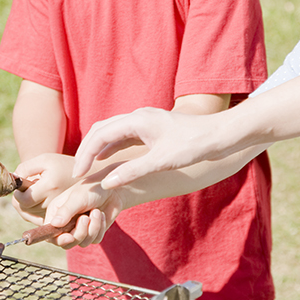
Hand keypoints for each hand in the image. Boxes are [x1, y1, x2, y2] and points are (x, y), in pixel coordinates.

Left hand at [12, 153, 77, 224]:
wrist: (84, 175)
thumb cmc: (61, 165)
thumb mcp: (44, 160)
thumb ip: (25, 168)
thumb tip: (13, 180)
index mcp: (50, 186)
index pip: (25, 200)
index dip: (18, 193)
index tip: (20, 185)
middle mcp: (54, 202)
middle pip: (25, 208)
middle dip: (20, 198)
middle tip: (26, 187)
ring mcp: (56, 212)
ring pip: (29, 215)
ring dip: (25, 205)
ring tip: (34, 192)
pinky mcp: (57, 217)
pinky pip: (36, 219)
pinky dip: (31, 211)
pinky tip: (35, 200)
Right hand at [42, 177, 126, 248]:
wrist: (110, 190)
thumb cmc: (91, 189)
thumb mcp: (78, 198)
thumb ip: (66, 211)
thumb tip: (54, 224)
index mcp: (55, 214)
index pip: (50, 234)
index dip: (58, 239)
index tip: (69, 237)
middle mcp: (65, 224)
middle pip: (66, 243)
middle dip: (79, 233)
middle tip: (85, 218)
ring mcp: (79, 230)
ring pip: (82, 243)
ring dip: (92, 228)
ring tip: (96, 211)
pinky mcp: (92, 233)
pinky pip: (94, 240)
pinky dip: (100, 228)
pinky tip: (101, 215)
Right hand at [71, 107, 225, 188]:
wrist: (220, 134)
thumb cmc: (194, 146)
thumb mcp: (161, 162)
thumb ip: (132, 171)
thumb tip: (106, 183)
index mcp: (137, 120)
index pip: (100, 136)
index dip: (86, 155)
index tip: (78, 175)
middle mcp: (138, 116)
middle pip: (101, 130)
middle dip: (87, 150)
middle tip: (79, 172)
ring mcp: (144, 120)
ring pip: (111, 131)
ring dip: (97, 148)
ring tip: (88, 167)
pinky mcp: (151, 127)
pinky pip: (123, 135)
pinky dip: (111, 147)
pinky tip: (108, 161)